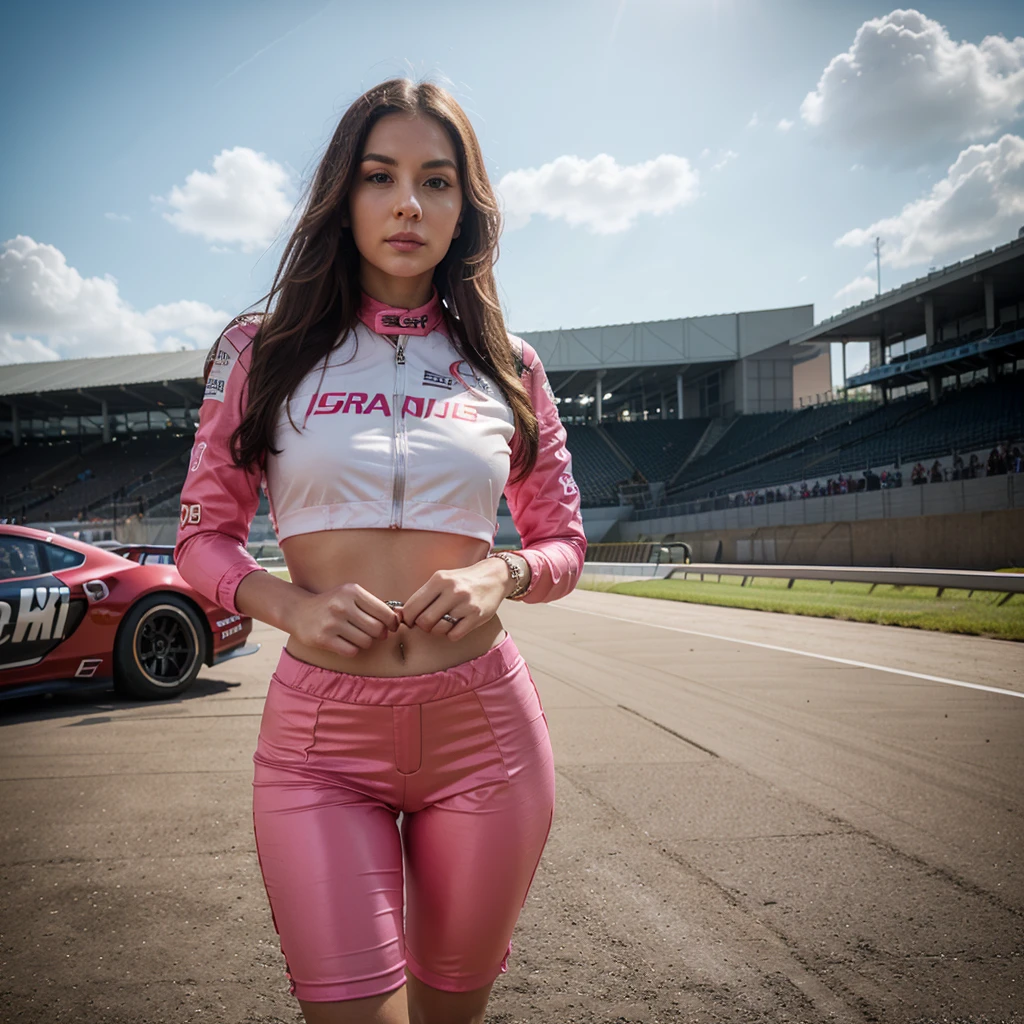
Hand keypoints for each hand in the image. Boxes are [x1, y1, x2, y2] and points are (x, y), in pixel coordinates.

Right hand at [284, 582, 400, 657]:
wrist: (298, 610)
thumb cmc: (332, 603)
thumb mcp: (350, 595)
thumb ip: (373, 605)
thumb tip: (398, 619)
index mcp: (352, 591)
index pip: (384, 611)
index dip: (392, 622)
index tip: (390, 626)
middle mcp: (341, 605)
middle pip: (376, 629)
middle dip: (378, 634)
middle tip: (372, 633)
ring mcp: (331, 623)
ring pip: (365, 641)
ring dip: (364, 642)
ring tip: (355, 635)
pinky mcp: (323, 639)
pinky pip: (351, 651)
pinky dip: (352, 649)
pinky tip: (344, 641)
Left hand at [401, 557, 512, 640]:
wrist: (494, 577)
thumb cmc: (462, 581)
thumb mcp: (441, 579)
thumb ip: (422, 596)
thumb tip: (398, 614)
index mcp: (439, 579)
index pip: (412, 607)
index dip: (407, 618)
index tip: (411, 620)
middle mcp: (452, 591)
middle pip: (424, 621)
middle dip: (422, 626)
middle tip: (428, 622)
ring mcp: (466, 604)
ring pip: (439, 629)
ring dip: (437, 630)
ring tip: (443, 622)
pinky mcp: (477, 616)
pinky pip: (454, 634)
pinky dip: (451, 633)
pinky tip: (456, 625)